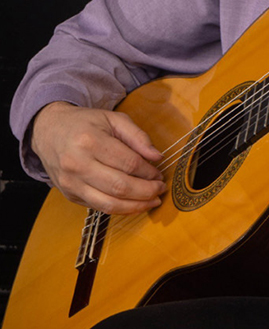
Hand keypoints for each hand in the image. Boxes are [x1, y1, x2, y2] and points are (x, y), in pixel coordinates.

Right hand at [31, 102, 166, 213]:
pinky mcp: (70, 194)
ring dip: (136, 206)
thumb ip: (137, 136)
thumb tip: (157, 157)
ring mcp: (71, 182)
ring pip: (110, 204)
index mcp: (88, 140)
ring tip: (152, 201)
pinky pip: (100, 208)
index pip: (128, 163)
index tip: (159, 173)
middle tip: (160, 189)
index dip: (149, 172)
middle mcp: (77, 164)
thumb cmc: (84, 124)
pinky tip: (134, 203)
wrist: (48, 131)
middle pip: (120, 187)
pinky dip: (121, 209)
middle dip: (146, 191)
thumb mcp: (112, 119)